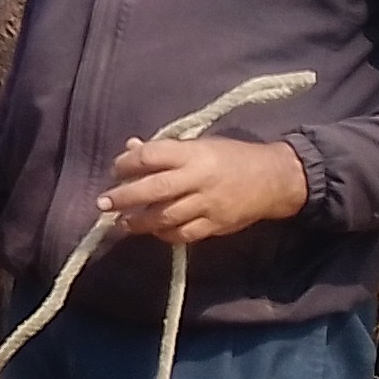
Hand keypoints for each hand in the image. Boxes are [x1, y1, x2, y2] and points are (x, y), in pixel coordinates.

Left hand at [98, 137, 306, 243]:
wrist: (275, 178)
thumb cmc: (232, 157)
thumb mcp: (201, 145)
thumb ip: (166, 150)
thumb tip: (130, 148)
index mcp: (194, 153)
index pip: (151, 156)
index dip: (127, 163)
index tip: (116, 169)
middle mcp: (199, 178)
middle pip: (154, 189)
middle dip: (124, 197)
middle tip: (103, 203)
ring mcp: (207, 204)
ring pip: (165, 216)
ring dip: (139, 221)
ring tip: (123, 222)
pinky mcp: (215, 225)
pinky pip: (183, 234)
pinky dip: (165, 234)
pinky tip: (153, 231)